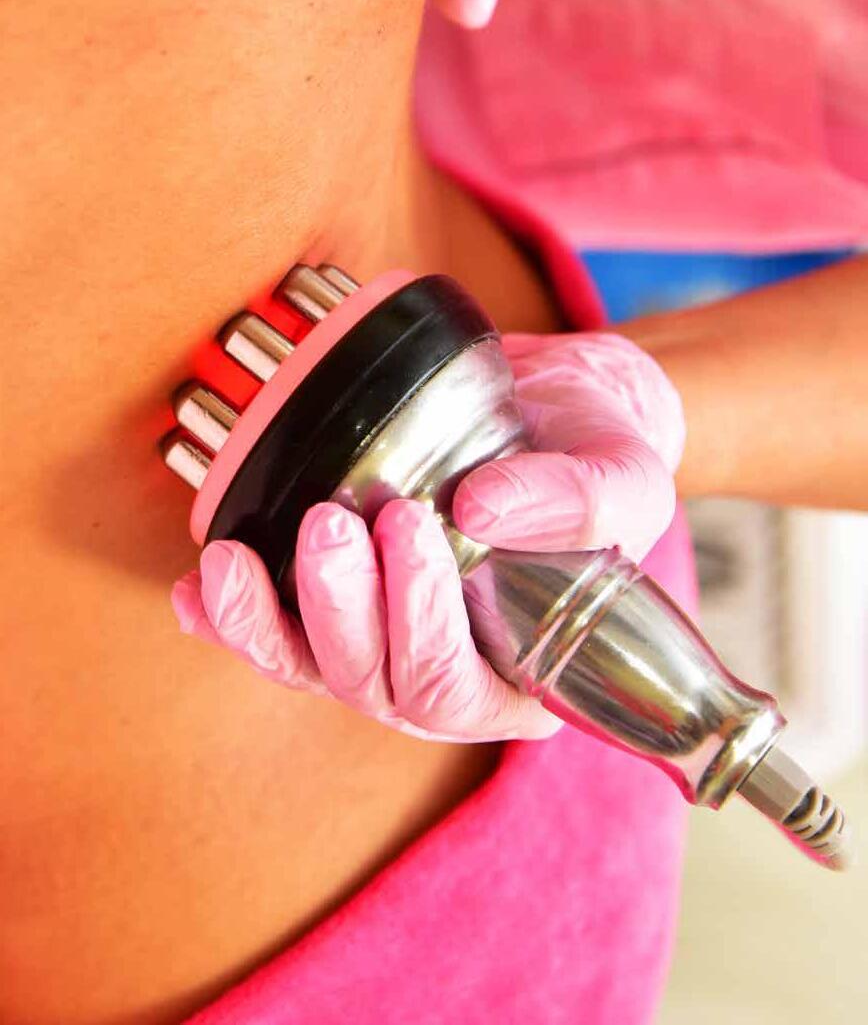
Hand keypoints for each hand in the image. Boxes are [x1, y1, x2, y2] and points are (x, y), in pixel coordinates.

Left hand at [171, 330, 683, 742]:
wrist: (553, 411)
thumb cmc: (598, 456)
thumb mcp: (628, 475)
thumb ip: (583, 499)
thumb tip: (481, 508)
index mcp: (525, 673)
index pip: (462, 691)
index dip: (426, 627)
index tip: (415, 527)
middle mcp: (451, 673)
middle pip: (378, 684)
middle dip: (344, 610)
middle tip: (333, 525)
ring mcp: (388, 643)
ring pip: (314, 668)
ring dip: (267, 619)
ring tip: (237, 557)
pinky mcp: (343, 605)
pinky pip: (277, 635)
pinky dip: (231, 616)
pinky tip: (202, 586)